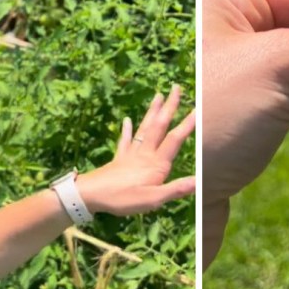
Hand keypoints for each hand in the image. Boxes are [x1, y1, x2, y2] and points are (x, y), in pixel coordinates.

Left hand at [77, 84, 196, 215]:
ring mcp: (131, 154)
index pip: (174, 139)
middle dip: (169, 106)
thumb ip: (176, 189)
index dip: (187, 124)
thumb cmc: (123, 198)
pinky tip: (127, 120)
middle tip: (176, 88)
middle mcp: (145, 153)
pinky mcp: (119, 158)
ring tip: (158, 95)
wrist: (90, 196)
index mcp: (156, 163)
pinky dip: (127, 130)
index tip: (198, 107)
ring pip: (144, 128)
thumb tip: (199, 180)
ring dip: (152, 111)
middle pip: (159, 126)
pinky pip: (124, 141)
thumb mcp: (153, 200)